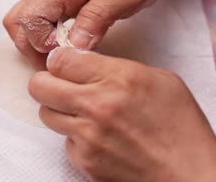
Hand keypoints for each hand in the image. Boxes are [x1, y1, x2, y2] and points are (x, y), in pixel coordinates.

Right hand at [3, 0, 163, 68]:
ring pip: (19, 25)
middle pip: (15, 23)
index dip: (42, 43)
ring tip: (62, 55)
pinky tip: (63, 45)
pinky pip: (31, 23)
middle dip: (32, 48)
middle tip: (60, 61)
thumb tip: (73, 45)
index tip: (68, 50)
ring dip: (34, 46)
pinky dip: (41, 39)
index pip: (27, 19)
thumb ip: (98, 18)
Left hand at [30, 47, 215, 181]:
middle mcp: (96, 106)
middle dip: (47, 83)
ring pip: (45, 113)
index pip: (59, 59)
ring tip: (83, 113)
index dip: (60, 61)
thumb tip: (81, 62)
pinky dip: (75, 138)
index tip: (65, 65)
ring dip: (58, 110)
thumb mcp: (158, 80)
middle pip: (38, 86)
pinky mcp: (84, 160)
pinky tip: (98, 138)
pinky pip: (63, 141)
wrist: (190, 175)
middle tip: (61, 86)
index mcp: (117, 79)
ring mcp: (87, 136)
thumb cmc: (180, 128)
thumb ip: (114, 66)